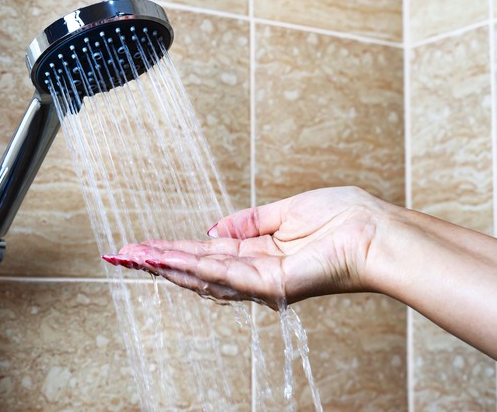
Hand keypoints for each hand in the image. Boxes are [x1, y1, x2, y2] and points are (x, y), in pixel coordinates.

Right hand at [102, 186, 388, 308]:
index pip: (205, 252)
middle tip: (120, 255)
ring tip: (132, 257)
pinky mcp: (272, 285)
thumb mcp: (285, 212)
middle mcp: (255, 272)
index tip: (141, 245)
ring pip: (203, 276)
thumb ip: (248, 222)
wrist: (375, 230)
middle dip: (157, 262)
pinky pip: (225, 274)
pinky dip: (193, 267)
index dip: (172, 248)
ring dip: (166, 266)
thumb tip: (213, 229)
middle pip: (196, 269)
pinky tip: (166, 260)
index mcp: (259, 252)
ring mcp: (262, 282)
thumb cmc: (343, 217)